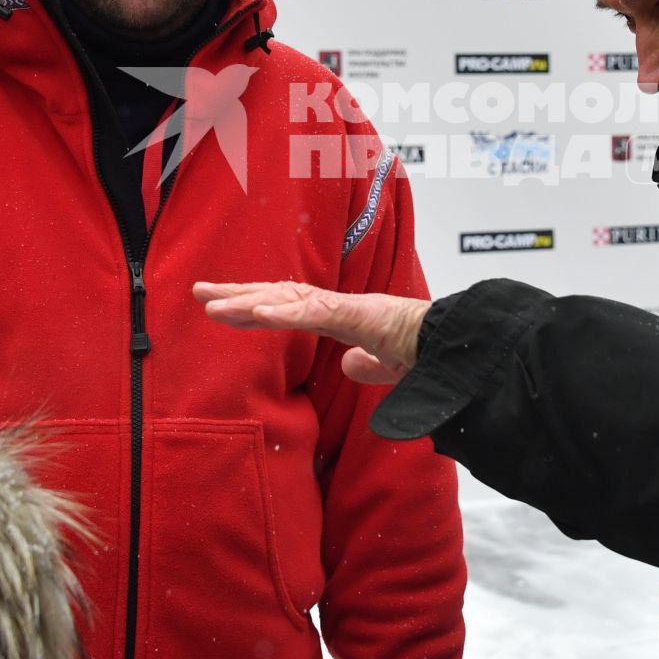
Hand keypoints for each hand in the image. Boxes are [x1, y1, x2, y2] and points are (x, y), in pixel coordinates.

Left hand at [193, 281, 430, 384]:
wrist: (460, 346)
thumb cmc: (429, 352)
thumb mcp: (389, 366)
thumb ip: (367, 365)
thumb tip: (349, 365)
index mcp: (343, 317)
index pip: (289, 307)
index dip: (255, 305)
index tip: (222, 306)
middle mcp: (339, 305)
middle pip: (279, 295)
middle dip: (237, 294)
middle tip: (198, 292)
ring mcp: (348, 307)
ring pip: (289, 299)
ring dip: (249, 301)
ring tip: (213, 304)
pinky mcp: (361, 314)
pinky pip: (317, 313)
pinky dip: (286, 313)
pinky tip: (259, 313)